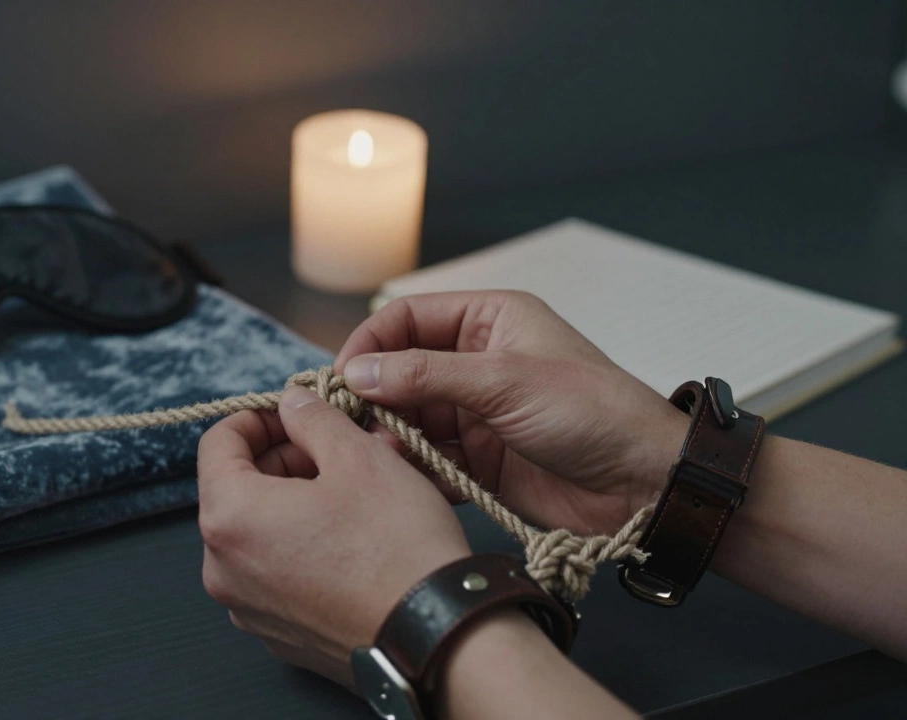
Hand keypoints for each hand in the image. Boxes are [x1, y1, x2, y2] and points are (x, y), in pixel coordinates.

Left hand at [197, 386, 471, 685]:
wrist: (438, 637)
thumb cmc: (397, 544)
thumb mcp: (358, 457)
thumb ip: (313, 420)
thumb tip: (292, 403)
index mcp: (229, 518)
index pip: (217, 444)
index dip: (259, 417)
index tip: (296, 412)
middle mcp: (222, 570)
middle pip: (236, 489)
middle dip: (283, 458)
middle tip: (336, 447)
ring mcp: (248, 609)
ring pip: (258, 533)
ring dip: (296, 501)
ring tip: (352, 489)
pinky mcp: (279, 635)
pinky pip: (277, 574)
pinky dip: (303, 546)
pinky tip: (351, 538)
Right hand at [335, 291, 689, 535]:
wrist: (644, 484)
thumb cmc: (592, 412)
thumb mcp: (504, 381)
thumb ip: (425, 376)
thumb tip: (357, 373)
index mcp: (489, 320)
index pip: (407, 319)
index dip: (370, 344)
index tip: (342, 379)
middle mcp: (477, 361)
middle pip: (400, 370)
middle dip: (373, 395)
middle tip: (349, 423)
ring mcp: (477, 412)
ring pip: (409, 417)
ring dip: (390, 435)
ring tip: (378, 453)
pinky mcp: (479, 459)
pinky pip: (429, 458)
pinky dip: (411, 467)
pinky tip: (401, 477)